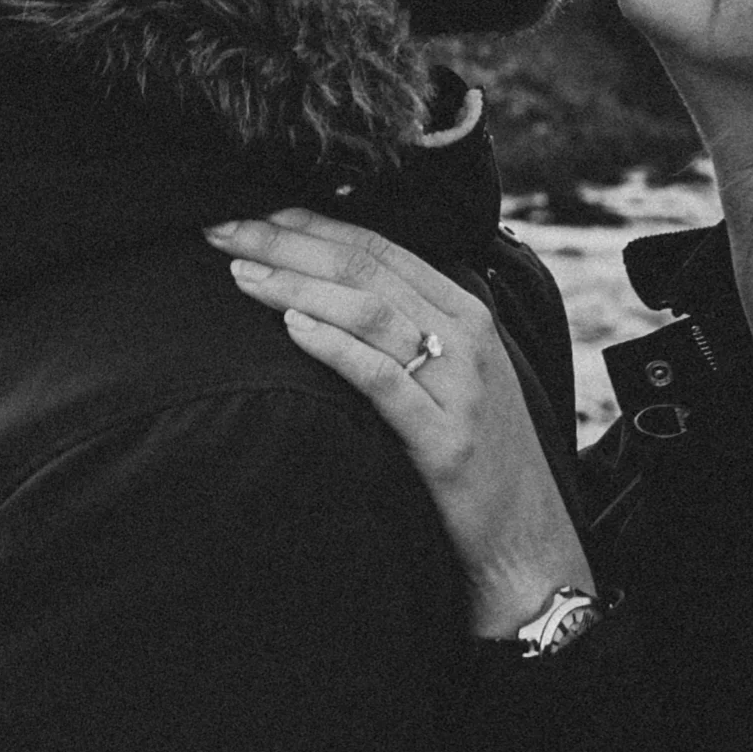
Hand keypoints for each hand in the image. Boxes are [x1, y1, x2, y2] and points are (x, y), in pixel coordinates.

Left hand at [205, 209, 593, 635]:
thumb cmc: (479, 456)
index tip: (253, 213)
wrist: (529, 538)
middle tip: (223, 228)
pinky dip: (335, 347)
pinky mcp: (446, 438)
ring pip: (371, 313)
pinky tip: (292, 328)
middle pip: (367, 269)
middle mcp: (466, 336)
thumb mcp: (455, 376)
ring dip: (297, 286)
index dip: (312, 224)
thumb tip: (334, 293)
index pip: (380, 248)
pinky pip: (383, 380)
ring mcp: (460, 385)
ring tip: (242, 274)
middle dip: (287, 242)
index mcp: (466, 312)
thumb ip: (412, 330)